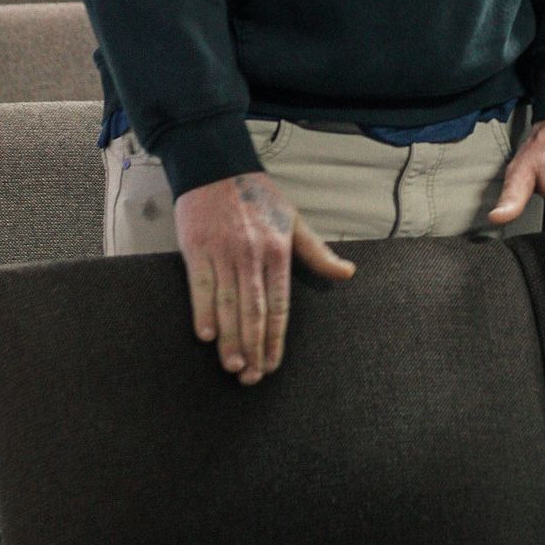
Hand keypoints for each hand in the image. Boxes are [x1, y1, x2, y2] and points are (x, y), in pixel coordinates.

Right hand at [174, 172, 355, 384]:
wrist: (217, 167)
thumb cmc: (257, 196)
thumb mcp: (293, 220)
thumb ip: (317, 252)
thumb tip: (347, 273)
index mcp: (278, 250)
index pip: (280, 304)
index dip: (276, 338)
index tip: (273, 364)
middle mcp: (252, 254)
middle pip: (254, 310)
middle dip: (254, 347)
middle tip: (252, 377)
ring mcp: (224, 252)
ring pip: (228, 303)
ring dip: (231, 338)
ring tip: (234, 365)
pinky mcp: (197, 248)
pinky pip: (201, 285)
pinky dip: (203, 311)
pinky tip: (206, 335)